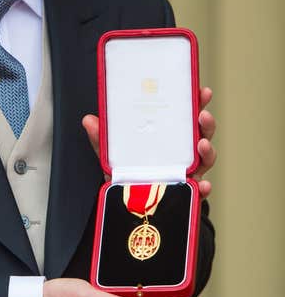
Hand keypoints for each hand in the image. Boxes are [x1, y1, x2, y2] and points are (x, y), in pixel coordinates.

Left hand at [81, 86, 216, 197]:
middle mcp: (182, 153)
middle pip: (201, 134)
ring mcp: (187, 173)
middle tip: (202, 114)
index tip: (201, 91)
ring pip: (205, 159)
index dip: (196, 102)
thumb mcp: (115, 154)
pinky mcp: (186, 193)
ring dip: (208, 150)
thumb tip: (89, 120)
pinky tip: (202, 184)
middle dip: (206, 123)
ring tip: (202, 144)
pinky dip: (203, 188)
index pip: (185, 116)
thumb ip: (103, 139)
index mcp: (169, 138)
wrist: (131, 206)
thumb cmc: (129, 174)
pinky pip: (198, 191)